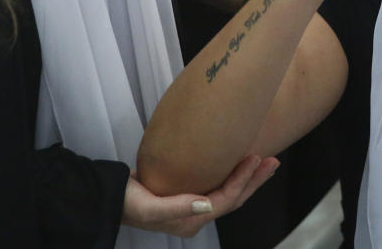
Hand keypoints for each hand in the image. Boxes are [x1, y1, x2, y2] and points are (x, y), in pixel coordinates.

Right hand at [123, 155, 277, 237]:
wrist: (108, 195)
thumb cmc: (127, 201)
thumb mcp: (150, 207)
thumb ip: (179, 208)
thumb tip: (207, 205)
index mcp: (190, 222)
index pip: (226, 200)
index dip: (243, 180)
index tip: (256, 158)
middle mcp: (195, 216)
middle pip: (234, 199)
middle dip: (255, 180)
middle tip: (273, 161)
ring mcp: (193, 207)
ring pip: (229, 192)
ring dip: (247, 177)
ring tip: (264, 161)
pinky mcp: (189, 194)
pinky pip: (218, 186)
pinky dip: (232, 174)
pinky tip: (238, 163)